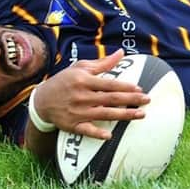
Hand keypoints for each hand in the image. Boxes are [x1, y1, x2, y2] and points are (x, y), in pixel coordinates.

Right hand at [32, 50, 149, 139]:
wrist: (42, 100)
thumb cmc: (65, 80)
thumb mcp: (81, 68)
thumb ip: (103, 63)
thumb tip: (122, 52)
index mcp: (84, 81)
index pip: (109, 84)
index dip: (125, 87)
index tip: (140, 88)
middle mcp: (81, 96)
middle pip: (110, 99)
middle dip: (131, 100)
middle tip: (147, 101)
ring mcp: (77, 112)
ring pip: (104, 114)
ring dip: (124, 115)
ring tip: (141, 114)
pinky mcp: (72, 125)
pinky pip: (86, 130)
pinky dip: (97, 133)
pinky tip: (109, 136)